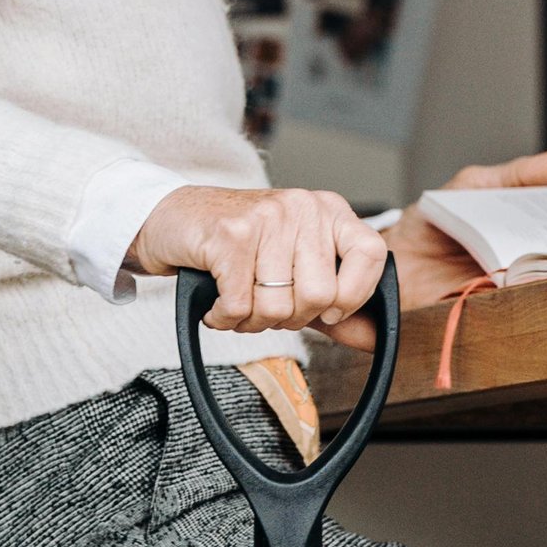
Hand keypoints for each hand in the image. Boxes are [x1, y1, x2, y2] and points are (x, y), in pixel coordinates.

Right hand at [127, 182, 388, 330]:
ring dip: (251, 320)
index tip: (329, 310)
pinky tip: (216, 301)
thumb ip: (335, 303)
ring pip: (277, 306)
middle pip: (321, 294)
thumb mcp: (294, 267)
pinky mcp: (230, 235)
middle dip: (289, 316)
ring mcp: (267, 217)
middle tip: (265, 301)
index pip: (371, 254)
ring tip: (237, 298)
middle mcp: (302, 207)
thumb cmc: (236, 245)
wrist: (171, 218)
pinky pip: (239, 306)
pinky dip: (223, 318)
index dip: (354, 295)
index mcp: (328, 210)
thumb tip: (375, 340)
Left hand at [321, 148, 546, 339]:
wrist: (388, 257)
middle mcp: (512, 269)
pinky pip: (502, 316)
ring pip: (533, 294)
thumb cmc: (431, 223)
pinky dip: (515, 311)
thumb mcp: (472, 187)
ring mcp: (496, 294)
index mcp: (518, 239)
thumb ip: (513, 176)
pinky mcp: (477, 315)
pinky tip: (525, 298)